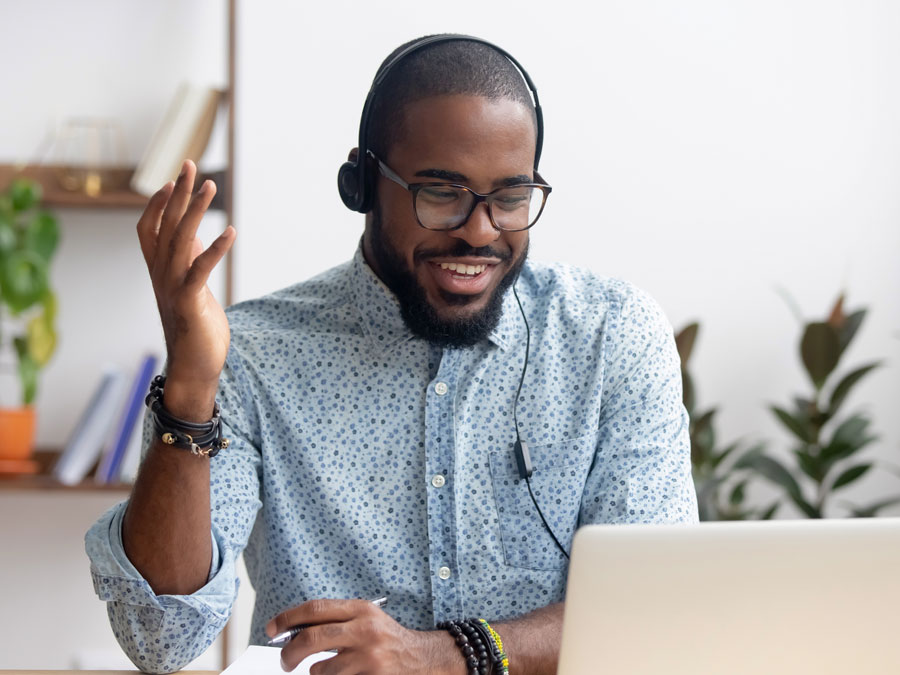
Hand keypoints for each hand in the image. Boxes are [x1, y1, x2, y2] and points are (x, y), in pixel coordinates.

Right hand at [136, 160, 234, 418]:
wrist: (194, 368)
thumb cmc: (195, 327)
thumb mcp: (192, 288)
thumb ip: (190, 262)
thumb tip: (196, 235)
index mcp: (160, 271)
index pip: (150, 228)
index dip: (159, 203)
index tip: (174, 178)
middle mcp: (161, 275)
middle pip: (166, 225)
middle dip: (179, 193)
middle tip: (190, 164)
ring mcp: (173, 287)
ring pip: (180, 240)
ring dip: (196, 210)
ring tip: (210, 186)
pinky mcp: (190, 301)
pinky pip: (200, 269)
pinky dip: (215, 249)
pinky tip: (230, 232)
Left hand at [266, 599, 464, 673]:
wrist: (421, 657)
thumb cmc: (386, 638)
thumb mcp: (365, 618)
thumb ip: (335, 619)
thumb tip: (293, 629)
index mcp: (360, 609)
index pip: (315, 609)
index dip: (288, 618)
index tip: (271, 628)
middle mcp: (364, 628)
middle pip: (312, 638)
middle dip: (290, 652)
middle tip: (284, 661)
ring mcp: (368, 654)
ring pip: (320, 668)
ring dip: (315, 672)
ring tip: (323, 669)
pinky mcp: (371, 674)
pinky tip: (340, 674)